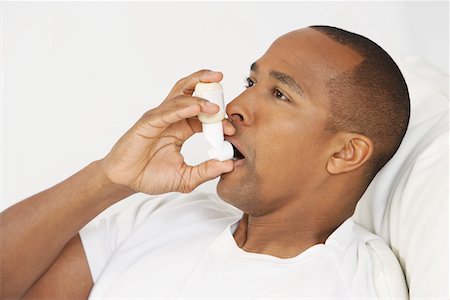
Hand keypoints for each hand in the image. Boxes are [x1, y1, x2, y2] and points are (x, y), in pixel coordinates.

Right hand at [100, 70, 234, 193]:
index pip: (204, 114)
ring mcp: (160, 118)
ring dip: (198, 95)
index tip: (231, 129)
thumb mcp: (186, 177)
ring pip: (180, 95)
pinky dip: (183, 107)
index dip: (218, 118)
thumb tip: (229, 165)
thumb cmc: (151, 176)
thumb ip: (206, 171)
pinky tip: (197, 107)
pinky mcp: (148, 123)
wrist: (126, 181)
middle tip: (221, 79)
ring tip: (215, 102)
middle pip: (190, 91)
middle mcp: (172, 118)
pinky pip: (167, 111)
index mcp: (182, 128)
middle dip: (206, 82)